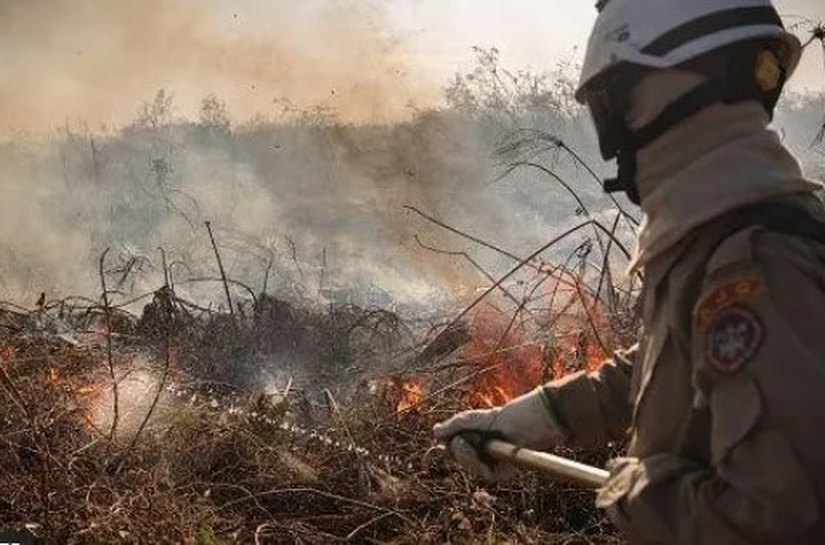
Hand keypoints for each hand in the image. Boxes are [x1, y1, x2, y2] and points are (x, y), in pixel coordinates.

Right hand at [433, 387, 564, 479]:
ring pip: (469, 468)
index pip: (457, 448)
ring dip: (463, 456)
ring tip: (464, 443)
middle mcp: (486, 452)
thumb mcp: (478, 418)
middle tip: (458, 440)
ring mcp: (494, 463)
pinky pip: (482, 473)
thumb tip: (434, 432)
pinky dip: (474, 463)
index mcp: (480, 439)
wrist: (535, 420)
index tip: (443, 437)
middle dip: (455, 451)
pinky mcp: (503, 472)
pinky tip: (474, 451)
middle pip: (460, 460)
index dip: (449, 445)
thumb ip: (456, 425)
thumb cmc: (511, 415)